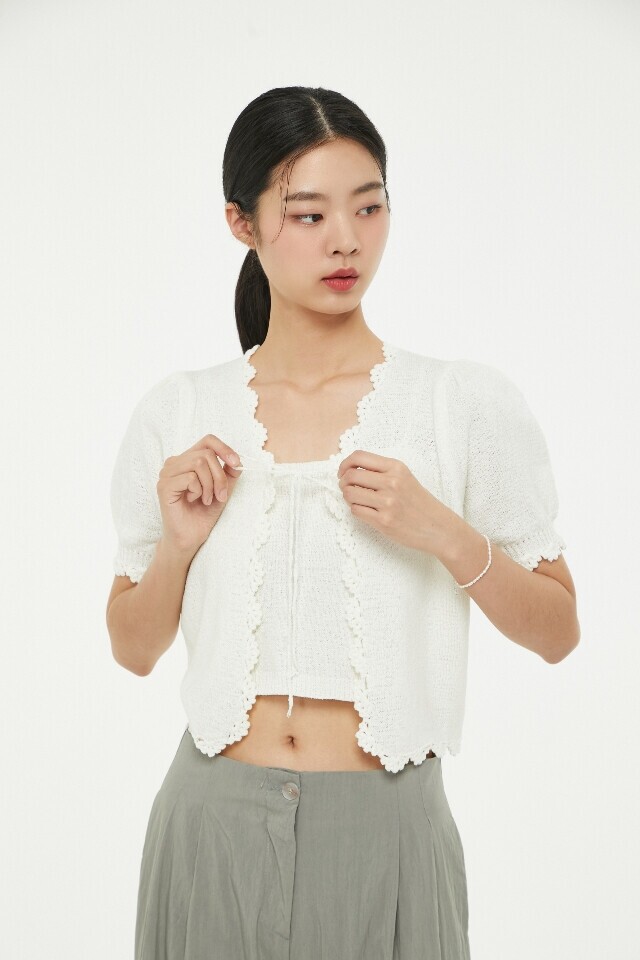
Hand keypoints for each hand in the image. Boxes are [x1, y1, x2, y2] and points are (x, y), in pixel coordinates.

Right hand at [157, 434, 241, 555]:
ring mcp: (167, 473)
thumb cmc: (203, 514)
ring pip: (198, 463)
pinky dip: (198, 490)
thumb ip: (230, 472)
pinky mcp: (164, 486)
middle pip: (206, 453)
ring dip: (210, 484)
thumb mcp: (223, 489)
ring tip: (206, 499)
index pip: (208, 441)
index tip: (236, 463)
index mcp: (187, 460)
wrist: (191, 538)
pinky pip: (190, 477)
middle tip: (220, 495)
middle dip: (220, 476)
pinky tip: (192, 500)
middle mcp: (175, 462)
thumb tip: (237, 459)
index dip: (224, 448)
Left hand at [336, 449, 452, 553]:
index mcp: (396, 467)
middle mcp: (392, 482)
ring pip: (350, 494)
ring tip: (357, 499)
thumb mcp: (404, 477)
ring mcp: (387, 502)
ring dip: (348, 497)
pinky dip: (356, 510)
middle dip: (343, 482)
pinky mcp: (384, 521)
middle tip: (346, 487)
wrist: (438, 527)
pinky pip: (356, 511)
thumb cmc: (419, 502)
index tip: (343, 472)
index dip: (345, 464)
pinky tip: (365, 510)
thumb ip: (381, 471)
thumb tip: (350, 470)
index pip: (359, 456)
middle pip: (351, 475)